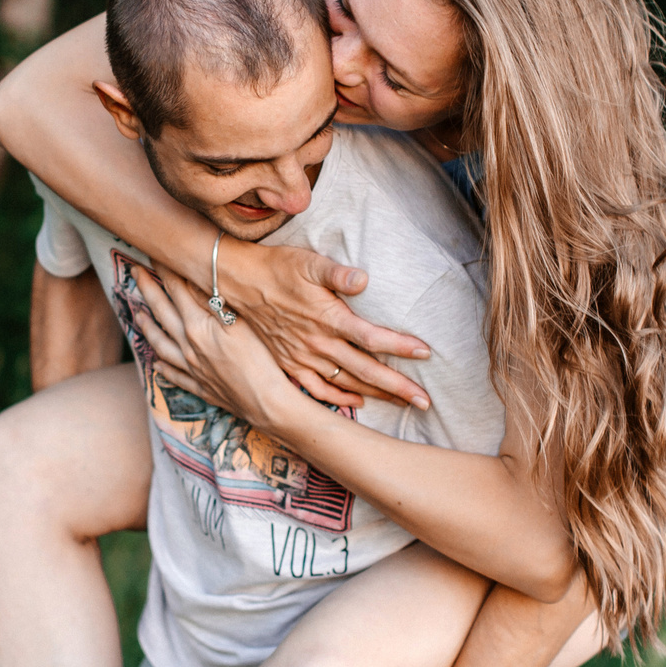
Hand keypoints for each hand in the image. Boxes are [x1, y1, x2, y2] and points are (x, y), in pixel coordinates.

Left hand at [124, 266, 309, 433]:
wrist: (266, 402)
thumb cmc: (261, 360)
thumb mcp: (241, 322)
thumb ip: (215, 301)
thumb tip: (196, 278)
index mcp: (198, 326)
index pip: (177, 290)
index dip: (165, 270)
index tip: (155, 254)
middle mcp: (189, 346)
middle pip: (162, 312)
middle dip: (148, 289)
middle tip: (135, 271)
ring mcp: (192, 368)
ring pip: (161, 344)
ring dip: (148, 327)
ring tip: (138, 315)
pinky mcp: (201, 387)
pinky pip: (175, 376)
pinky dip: (164, 369)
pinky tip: (158, 365)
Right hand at [217, 241, 430, 411]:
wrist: (239, 283)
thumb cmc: (279, 268)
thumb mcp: (309, 262)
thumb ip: (338, 273)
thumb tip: (364, 279)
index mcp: (328, 318)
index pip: (373, 338)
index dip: (401, 347)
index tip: (426, 353)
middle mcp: (319, 343)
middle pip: (366, 370)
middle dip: (398, 387)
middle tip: (425, 402)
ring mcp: (303, 358)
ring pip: (347, 383)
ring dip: (376, 395)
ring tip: (403, 404)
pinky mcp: (290, 364)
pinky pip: (318, 390)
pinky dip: (340, 400)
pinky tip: (358, 402)